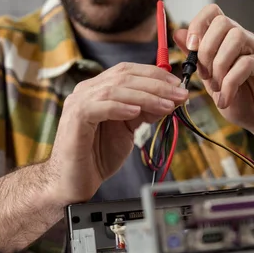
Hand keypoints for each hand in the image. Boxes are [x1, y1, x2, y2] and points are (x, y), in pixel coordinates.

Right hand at [45, 62, 187, 204]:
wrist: (74, 181)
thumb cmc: (98, 155)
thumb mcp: (129, 129)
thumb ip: (145, 112)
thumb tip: (172, 100)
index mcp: (99, 89)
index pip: (128, 71)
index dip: (155, 75)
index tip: (179, 86)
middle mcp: (87, 90)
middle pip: (124, 76)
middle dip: (156, 85)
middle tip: (180, 95)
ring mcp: (79, 103)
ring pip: (115, 89)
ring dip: (145, 96)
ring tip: (167, 106)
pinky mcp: (75, 118)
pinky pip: (100, 106)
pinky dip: (120, 107)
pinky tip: (137, 112)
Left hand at [173, 4, 253, 152]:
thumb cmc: (246, 106)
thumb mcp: (214, 84)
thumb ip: (199, 61)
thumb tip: (178, 33)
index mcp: (233, 43)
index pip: (214, 14)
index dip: (198, 26)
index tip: (191, 52)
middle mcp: (251, 42)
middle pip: (223, 22)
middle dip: (206, 49)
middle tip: (206, 76)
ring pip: (236, 36)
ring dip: (219, 64)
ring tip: (218, 89)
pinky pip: (248, 63)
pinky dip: (230, 83)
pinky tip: (226, 100)